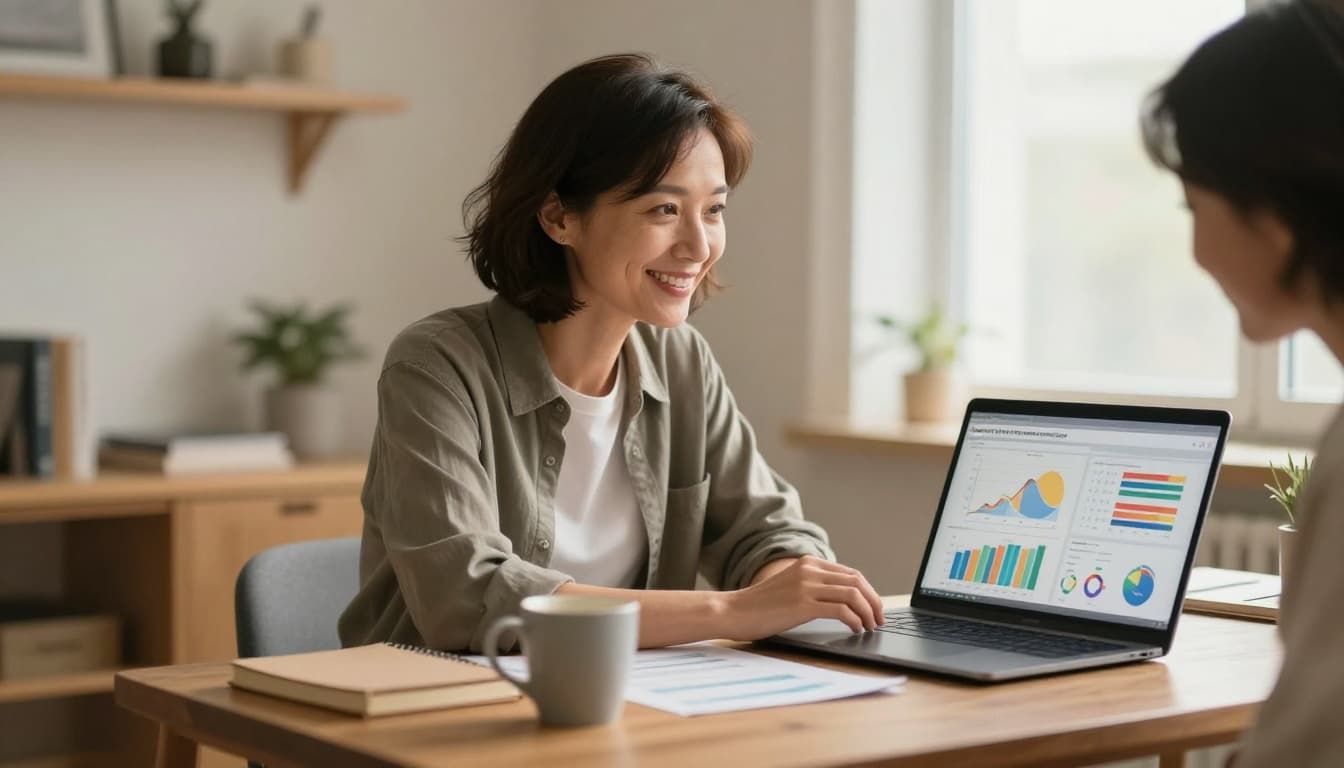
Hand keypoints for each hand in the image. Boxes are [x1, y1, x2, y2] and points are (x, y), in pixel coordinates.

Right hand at [723, 555, 884, 639]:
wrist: (733, 611)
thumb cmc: (759, 606)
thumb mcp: (789, 587)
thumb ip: (812, 587)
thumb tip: (842, 601)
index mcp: (808, 563)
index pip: (851, 573)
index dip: (869, 591)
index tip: (874, 608)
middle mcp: (809, 570)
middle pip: (857, 581)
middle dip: (874, 602)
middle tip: (879, 619)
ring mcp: (806, 586)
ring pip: (853, 594)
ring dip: (868, 612)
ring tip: (870, 627)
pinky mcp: (802, 604)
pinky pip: (841, 609)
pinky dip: (854, 620)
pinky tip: (855, 629)